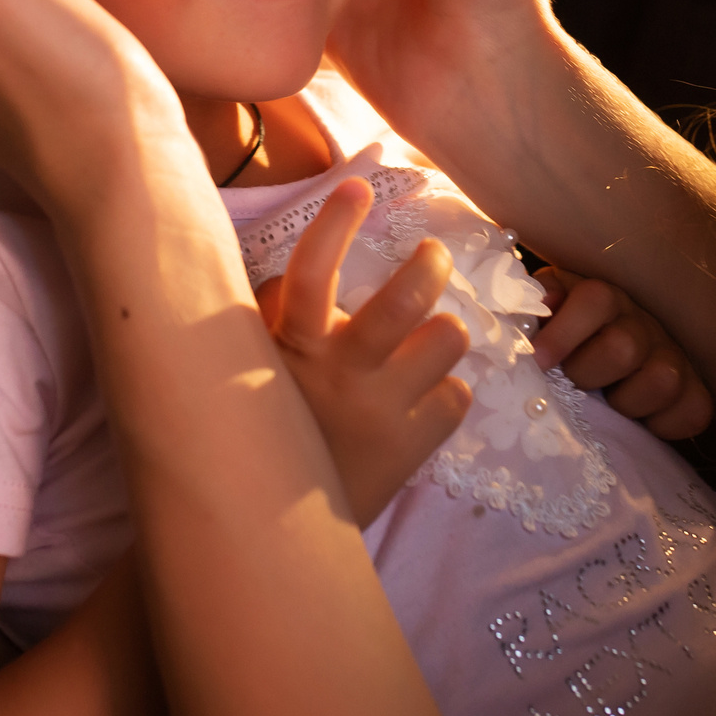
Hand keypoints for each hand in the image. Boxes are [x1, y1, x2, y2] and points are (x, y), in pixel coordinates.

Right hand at [255, 179, 472, 523]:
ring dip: (444, 334)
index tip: (357, 187)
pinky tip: (425, 400)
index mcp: (295, 348)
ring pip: (448, 341)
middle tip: (432, 258)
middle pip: (406, 301)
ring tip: (432, 341)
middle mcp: (342, 375)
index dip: (335, 224)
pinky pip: (458, 397)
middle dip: (431, 266)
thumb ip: (272, 318)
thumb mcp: (257, 368)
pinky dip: (447, 393)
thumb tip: (290, 273)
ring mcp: (381, 413)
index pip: (312, 273)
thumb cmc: (270, 428)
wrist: (273, 528)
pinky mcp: (412, 449)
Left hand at [531, 266, 712, 439]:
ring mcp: (672, 355)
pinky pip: (693, 411)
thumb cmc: (564, 345)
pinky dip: (666, 425)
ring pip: (663, 378)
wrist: (609, 363)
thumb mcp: (542, 322)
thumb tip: (530, 319)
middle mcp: (641, 322)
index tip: (540, 360)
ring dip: (627, 402)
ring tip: (608, 405)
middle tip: (573, 385)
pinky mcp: (694, 391)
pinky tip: (642, 424)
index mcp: (601, 299)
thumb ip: (532, 316)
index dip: (565, 332)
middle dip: (588, 375)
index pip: (595, 300)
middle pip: (623, 347)